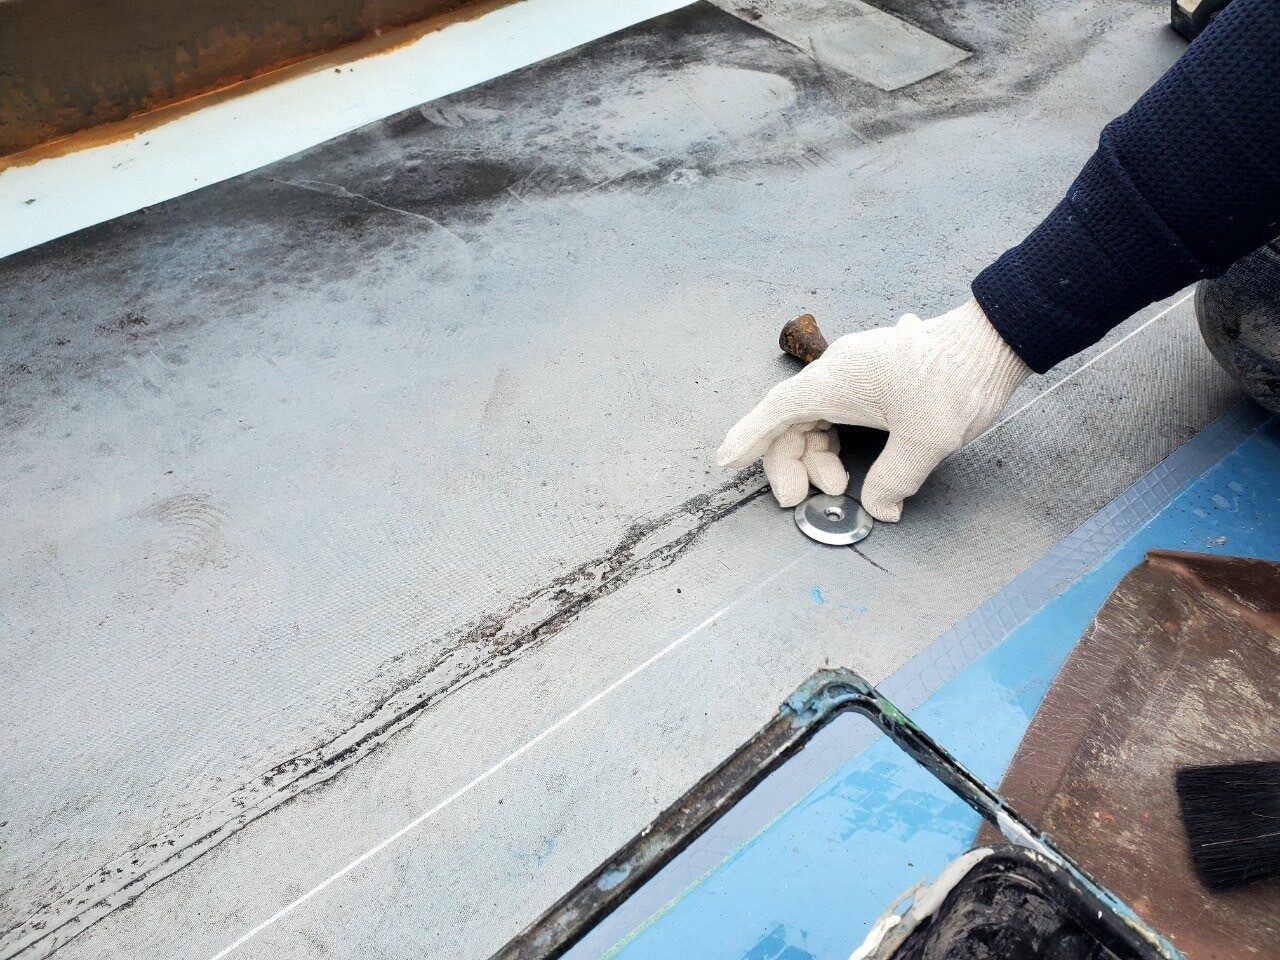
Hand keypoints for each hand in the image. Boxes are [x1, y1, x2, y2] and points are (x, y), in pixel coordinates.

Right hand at [717, 299, 1029, 521]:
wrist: (995, 338)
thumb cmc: (957, 378)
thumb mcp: (926, 439)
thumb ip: (893, 479)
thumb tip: (879, 507)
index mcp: (837, 380)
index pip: (776, 411)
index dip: (749, 439)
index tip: (725, 461)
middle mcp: (839, 373)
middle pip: (793, 421)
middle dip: (791, 464)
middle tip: (801, 501)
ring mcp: (856, 373)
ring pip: (815, 419)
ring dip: (816, 457)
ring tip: (838, 487)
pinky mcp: (875, 379)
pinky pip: (837, 414)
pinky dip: (835, 444)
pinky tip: (853, 467)